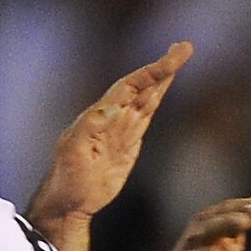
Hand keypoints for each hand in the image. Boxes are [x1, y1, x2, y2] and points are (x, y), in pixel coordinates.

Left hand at [31, 44, 189, 238]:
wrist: (67, 204)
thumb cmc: (66, 180)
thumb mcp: (74, 154)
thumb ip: (91, 129)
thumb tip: (113, 108)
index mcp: (100, 115)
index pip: (130, 86)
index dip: (151, 72)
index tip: (172, 59)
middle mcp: (112, 117)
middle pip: (142, 86)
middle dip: (163, 66)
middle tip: (184, 47)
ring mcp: (122, 129)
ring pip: (147, 97)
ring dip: (163, 78)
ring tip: (178, 58)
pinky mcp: (129, 143)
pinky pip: (147, 114)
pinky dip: (157, 97)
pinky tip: (163, 88)